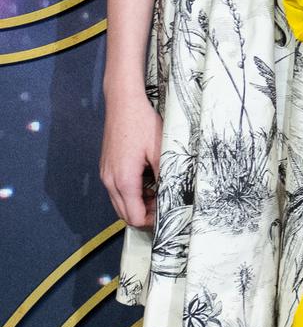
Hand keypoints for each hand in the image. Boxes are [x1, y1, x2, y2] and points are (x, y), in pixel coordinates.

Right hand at [99, 97, 161, 228]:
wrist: (123, 104)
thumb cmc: (141, 124)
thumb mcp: (161, 151)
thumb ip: (165, 176)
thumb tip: (171, 195)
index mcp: (123, 180)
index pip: (133, 216)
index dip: (150, 222)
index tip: (166, 218)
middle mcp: (110, 181)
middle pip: (124, 214)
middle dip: (144, 215)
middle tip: (164, 207)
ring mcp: (106, 174)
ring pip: (119, 203)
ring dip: (138, 205)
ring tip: (159, 193)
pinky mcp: (106, 168)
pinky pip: (117, 190)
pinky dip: (131, 194)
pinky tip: (148, 182)